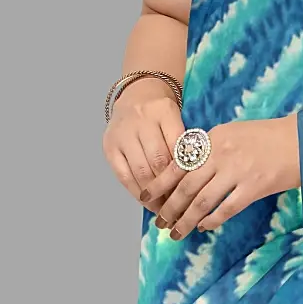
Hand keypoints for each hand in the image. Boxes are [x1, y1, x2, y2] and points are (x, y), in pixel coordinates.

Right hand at [102, 77, 183, 204]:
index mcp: (164, 111)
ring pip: (141, 171)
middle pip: (158, 161)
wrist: (137, 94)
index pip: (178, 148)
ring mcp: (123, 133)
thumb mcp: (179, 121)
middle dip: (170, 188)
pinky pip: (123, 175)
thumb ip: (185, 145)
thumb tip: (192, 184)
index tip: (193, 194)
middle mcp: (141, 119)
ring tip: (165, 209)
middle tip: (181, 206)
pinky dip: (136, 192)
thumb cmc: (164, 115)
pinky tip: (147, 202)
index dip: (185, 174)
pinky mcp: (109, 146)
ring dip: (154, 194)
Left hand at [138, 112, 301, 238]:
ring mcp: (237, 171)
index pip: (178, 163)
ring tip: (176, 233)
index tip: (146, 196)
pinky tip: (204, 227)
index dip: (160, 183)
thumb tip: (187, 170)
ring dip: (186, 220)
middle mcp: (221, 154)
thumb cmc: (269, 138)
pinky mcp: (254, 187)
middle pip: (186, 186)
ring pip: (202, 201)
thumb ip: (211, 149)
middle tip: (160, 222)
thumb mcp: (233, 133)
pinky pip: (226, 209)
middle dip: (169, 207)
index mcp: (213, 138)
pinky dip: (212, 220)